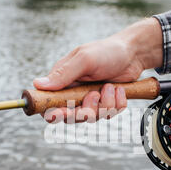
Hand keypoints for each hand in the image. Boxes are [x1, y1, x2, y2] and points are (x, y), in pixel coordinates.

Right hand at [33, 18, 162, 122]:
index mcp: (63, 81)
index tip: (60, 113)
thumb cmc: (107, 51)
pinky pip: (109, 115)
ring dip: (104, 104)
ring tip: (109, 86)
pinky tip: (119, 89)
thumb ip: (63, 74)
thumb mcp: (84, 60)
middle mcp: (74, 93)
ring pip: (92, 117)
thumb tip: (37, 84)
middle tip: (94, 95)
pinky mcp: (106, 105)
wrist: (133, 53)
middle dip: (85, 109)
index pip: (49, 104)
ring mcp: (90, 100)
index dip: (52, 113)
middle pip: (71, 117)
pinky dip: (117, 103)